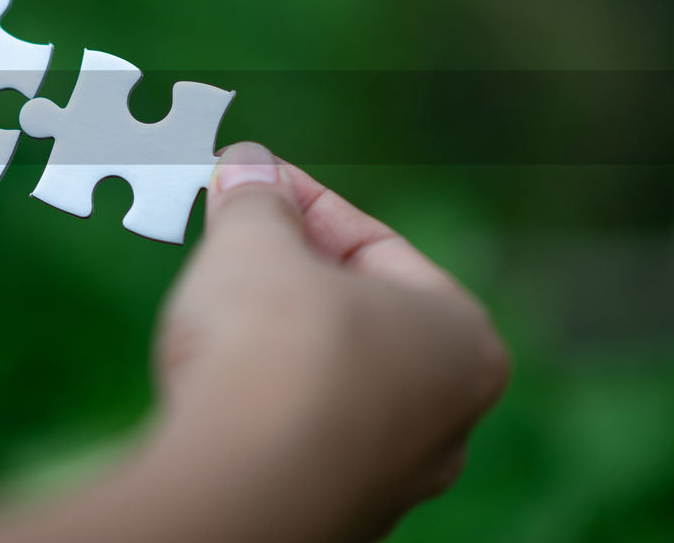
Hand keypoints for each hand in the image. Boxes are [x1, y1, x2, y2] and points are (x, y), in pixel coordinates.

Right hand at [146, 142, 508, 540]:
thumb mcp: (257, 244)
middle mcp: (444, 416)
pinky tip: (213, 376)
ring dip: (273, 334)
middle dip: (288, 268)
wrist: (239, 487)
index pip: (374, 244)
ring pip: (328, 378)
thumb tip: (247, 166)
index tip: (251, 176)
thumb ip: (257, 201)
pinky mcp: (331, 511)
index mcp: (460, 338)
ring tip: (214, 298)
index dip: (301, 201)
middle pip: (356, 312)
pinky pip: (295, 431)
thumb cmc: (274, 350)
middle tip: (231, 230)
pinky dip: (260, 397)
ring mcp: (389, 476)